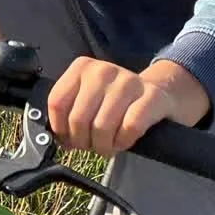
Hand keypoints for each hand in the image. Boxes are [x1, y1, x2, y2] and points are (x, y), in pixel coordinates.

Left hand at [45, 54, 211, 159]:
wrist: (161, 92)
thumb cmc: (117, 102)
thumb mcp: (88, 98)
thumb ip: (68, 112)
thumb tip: (53, 138)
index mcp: (82, 68)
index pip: (57, 103)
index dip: (61, 129)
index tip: (69, 140)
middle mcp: (103, 70)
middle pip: (78, 119)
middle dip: (84, 142)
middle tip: (92, 145)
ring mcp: (128, 81)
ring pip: (102, 126)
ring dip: (104, 146)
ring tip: (109, 145)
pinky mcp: (152, 97)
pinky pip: (129, 128)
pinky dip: (124, 142)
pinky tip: (125, 141)